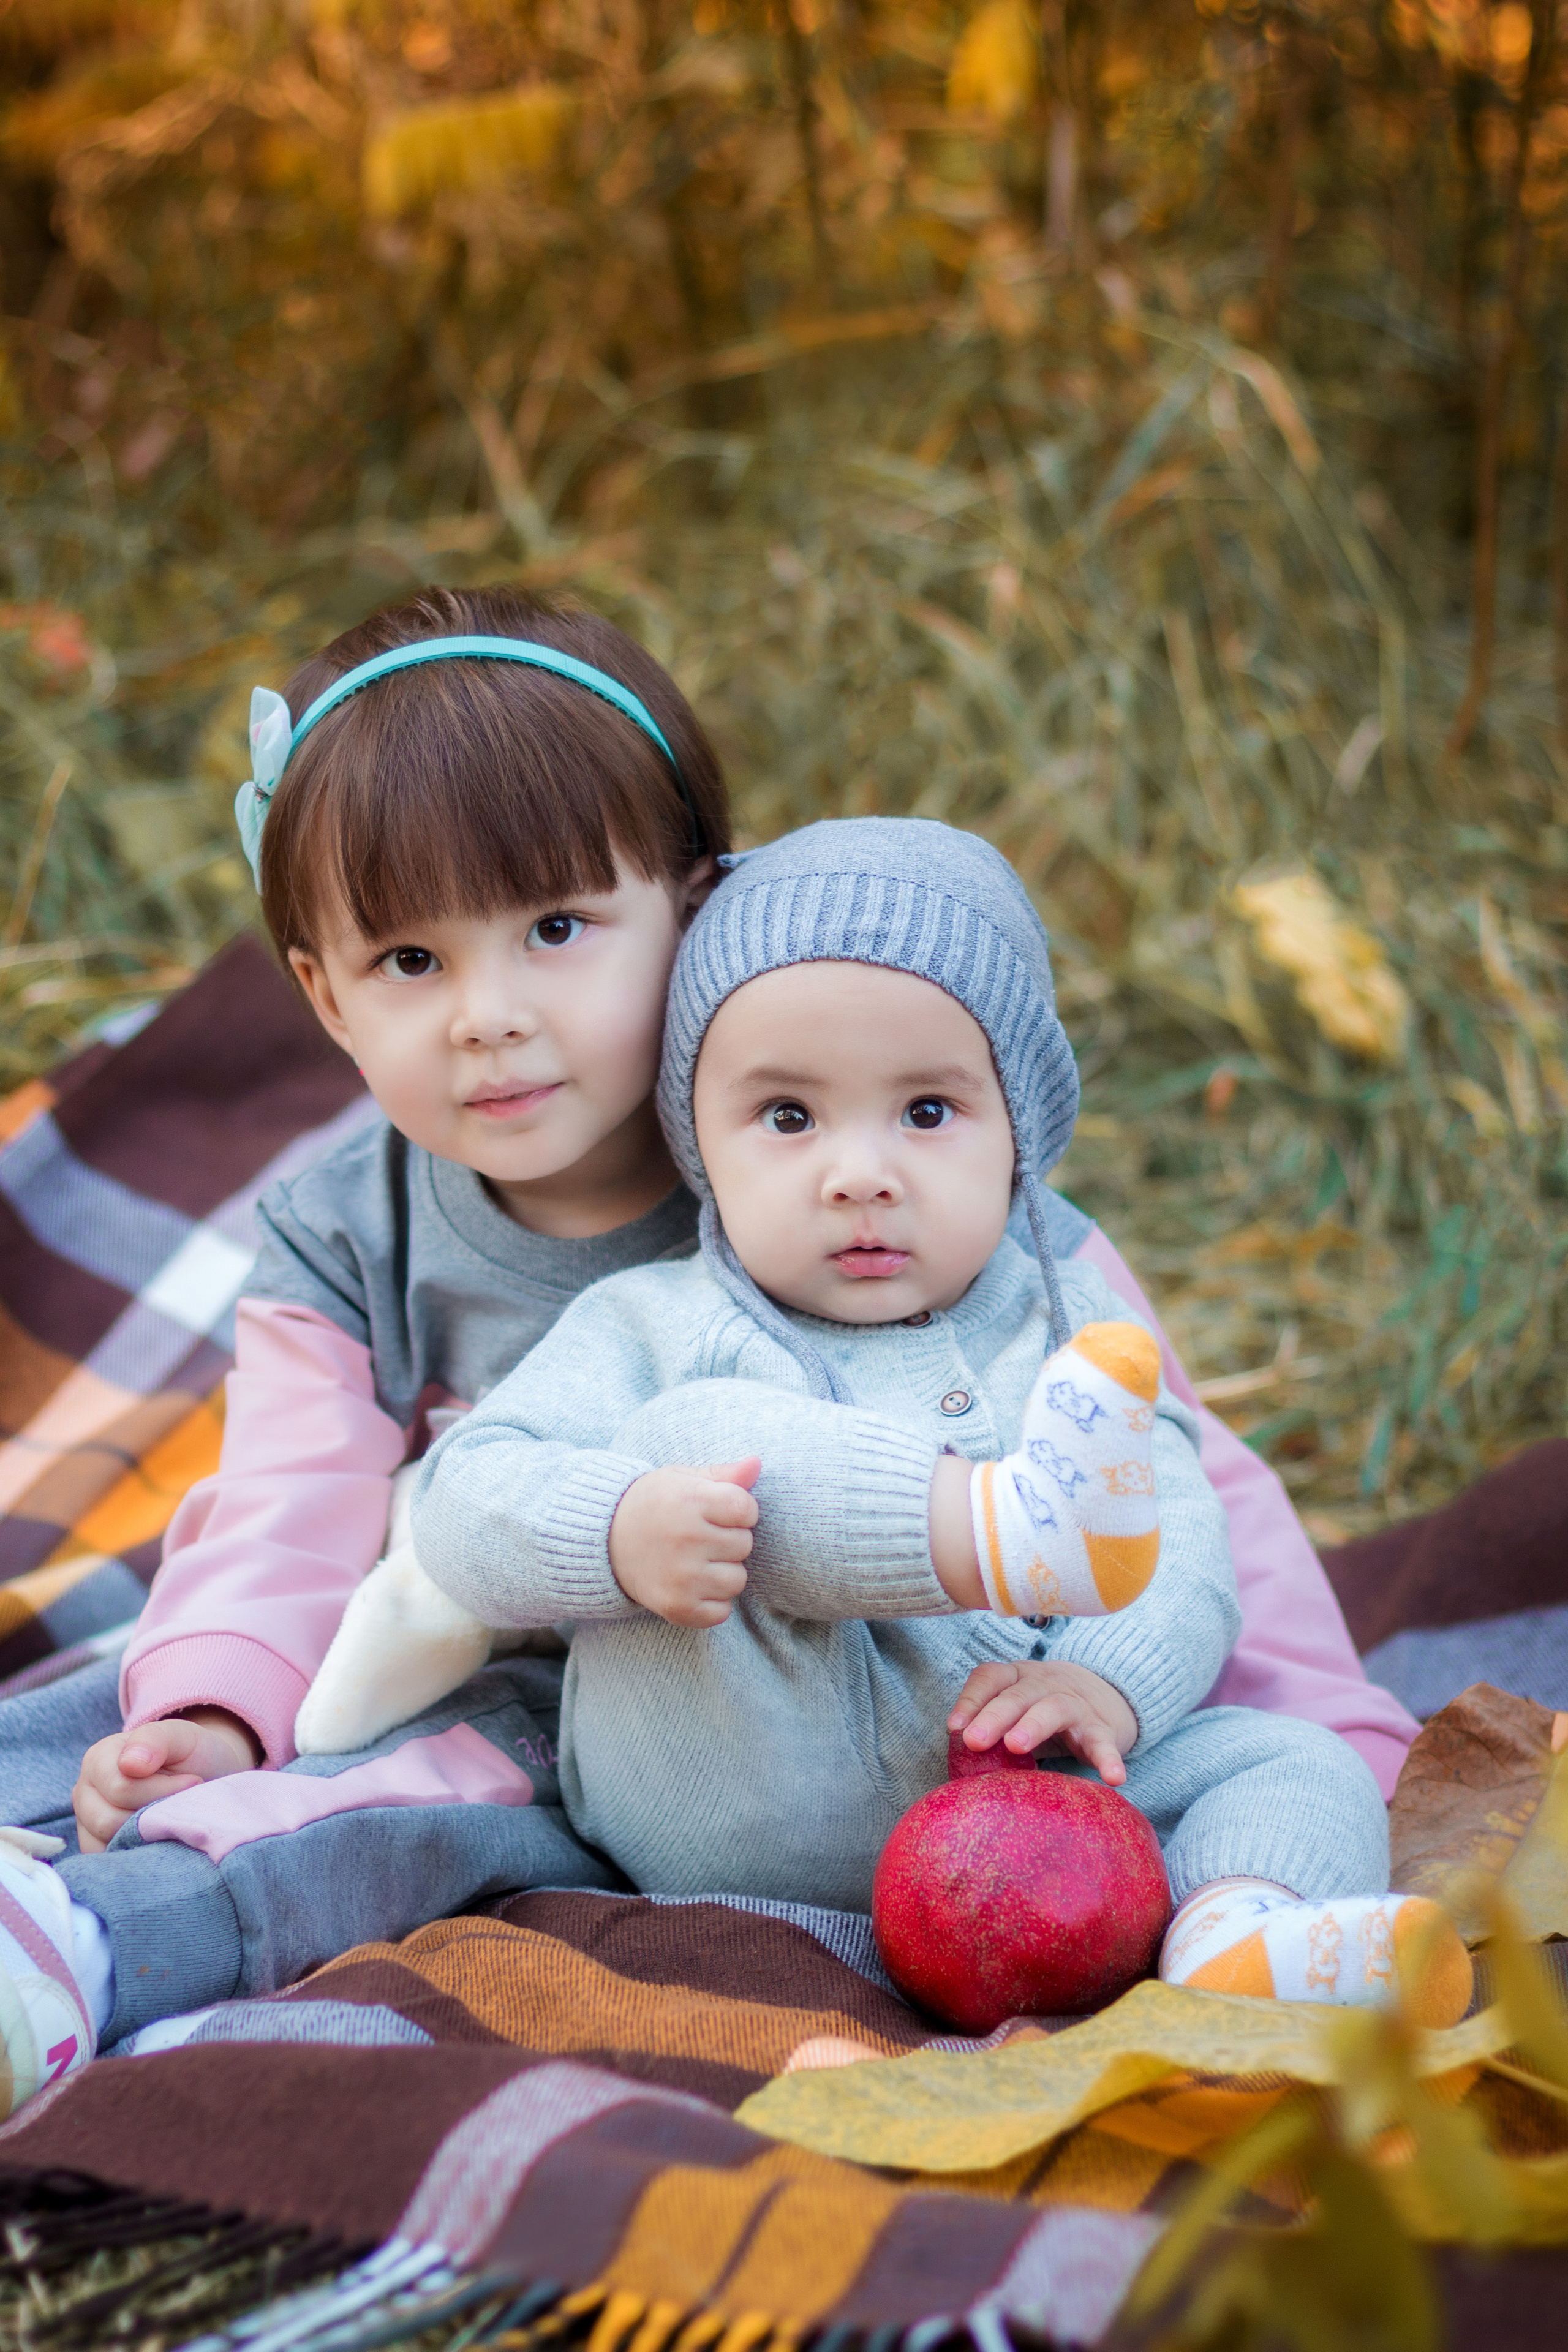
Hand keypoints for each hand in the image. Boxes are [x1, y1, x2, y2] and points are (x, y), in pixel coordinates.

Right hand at [73, 1707, 261, 1852]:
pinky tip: (160, 1837)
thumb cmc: (188, 1754)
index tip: (193, 1781)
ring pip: (108, 1844)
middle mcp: (85, 1793)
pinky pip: (110, 1863)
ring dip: (148, 1836)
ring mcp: (87, 1824)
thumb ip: (154, 1740)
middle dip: (153, 1815)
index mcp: (98, 1759)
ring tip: (170, 1817)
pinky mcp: (97, 1848)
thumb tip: (130, 1764)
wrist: (203, 1773)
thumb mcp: (180, 1735)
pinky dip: (139, 1854)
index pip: (120, 1789)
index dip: (161, 1790)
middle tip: (182, 1803)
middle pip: (109, 1821)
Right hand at [609, 1458, 760, 1626]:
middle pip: (744, 1544)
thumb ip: (723, 1474)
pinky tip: (692, 1584)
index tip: (718, 1512)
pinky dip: (712, 1602)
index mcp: (689, 1501)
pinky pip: (722, 1612)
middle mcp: (686, 1539)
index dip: (740, 1510)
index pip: (747, 1509)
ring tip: (696, 1560)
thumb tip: (757, 1463)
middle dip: (729, 1539)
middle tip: (700, 1536)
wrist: (603, 1541)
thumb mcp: (683, 1479)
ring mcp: (681, 1577)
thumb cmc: (653, 1504)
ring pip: (737, 1580)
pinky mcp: (676, 1606)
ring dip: (723, 1572)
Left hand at [947, 1659, 1136, 1785]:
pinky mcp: (1102, 1730)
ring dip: (1033, 1725)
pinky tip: (1113, 1778)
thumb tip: (957, 1765)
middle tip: (974, 1741)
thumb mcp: (1015, 1709)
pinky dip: (1109, 1759)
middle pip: (1018, 1694)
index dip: (971, 1699)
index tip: (954, 1727)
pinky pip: (1105, 1744)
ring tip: (1016, 1745)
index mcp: (1018, 1678)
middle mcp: (1045, 1684)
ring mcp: (1075, 1705)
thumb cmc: (1041, 1710)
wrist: (1103, 1697)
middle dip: (994, 1715)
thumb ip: (990, 1727)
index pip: (991, 1677)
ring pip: (1054, 1708)